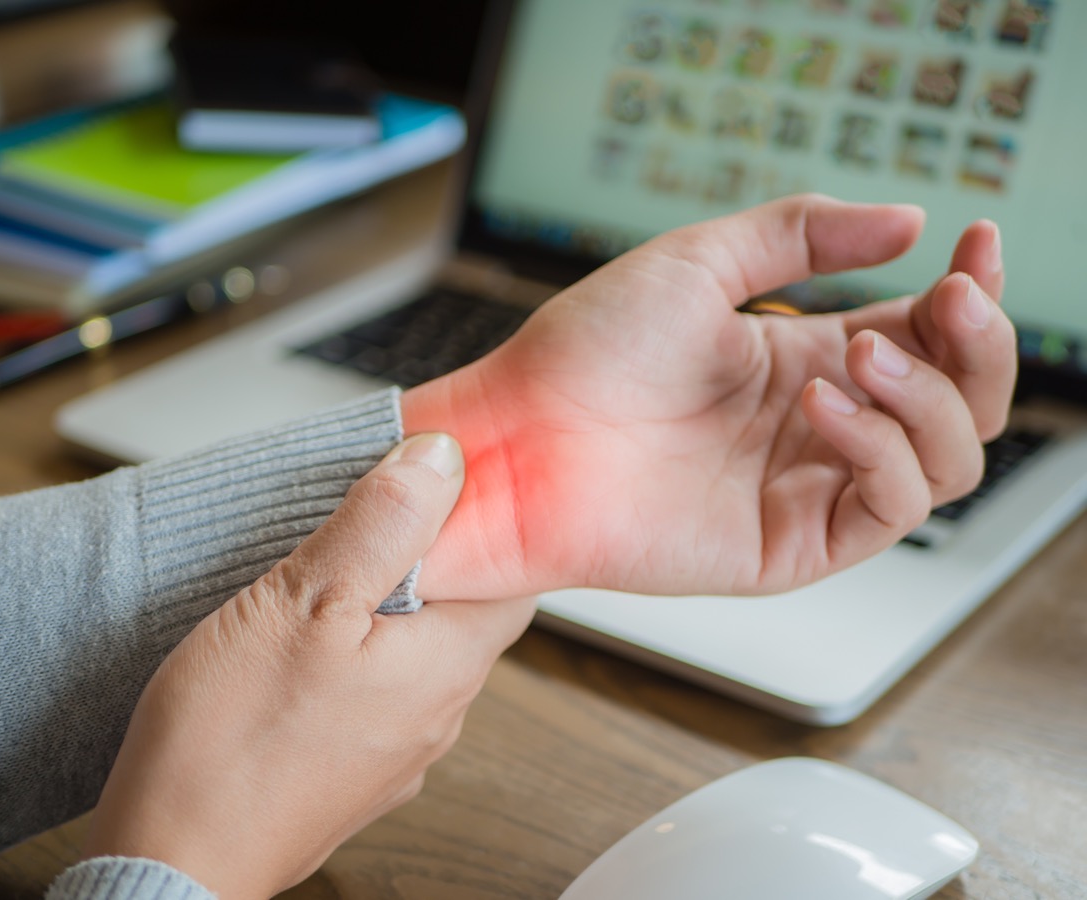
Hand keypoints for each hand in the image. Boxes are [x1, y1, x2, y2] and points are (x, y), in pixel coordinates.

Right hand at [82, 433, 535, 898]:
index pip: (512, 578)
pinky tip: (297, 651)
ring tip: (319, 581)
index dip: (481, 524)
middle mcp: (438, 715)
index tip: (436, 489)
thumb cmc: (229, 745)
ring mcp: (396, 752)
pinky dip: (350, 658)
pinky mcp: (350, 773)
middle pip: (459, 613)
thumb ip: (383, 526)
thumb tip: (442, 460)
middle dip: (423, 563)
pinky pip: (372, 694)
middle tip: (364, 522)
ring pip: (412, 653)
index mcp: (448, 666)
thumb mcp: (305, 602)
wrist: (170, 861)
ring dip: (380, 611)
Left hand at [403, 194, 1015, 599]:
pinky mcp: (787, 545)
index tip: (976, 244)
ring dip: (929, 397)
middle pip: (959, 403)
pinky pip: (887, 509)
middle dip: (978, 348)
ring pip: (944, 461)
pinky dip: (880, 450)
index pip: (926, 336)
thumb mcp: (698, 264)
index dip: (967, 296)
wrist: (518, 436)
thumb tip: (909, 221)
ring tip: (859, 353)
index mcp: (801, 360)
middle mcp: (815, 427)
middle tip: (953, 301)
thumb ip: (802, 235)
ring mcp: (805, 489)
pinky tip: (820, 403)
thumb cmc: (584, 352)